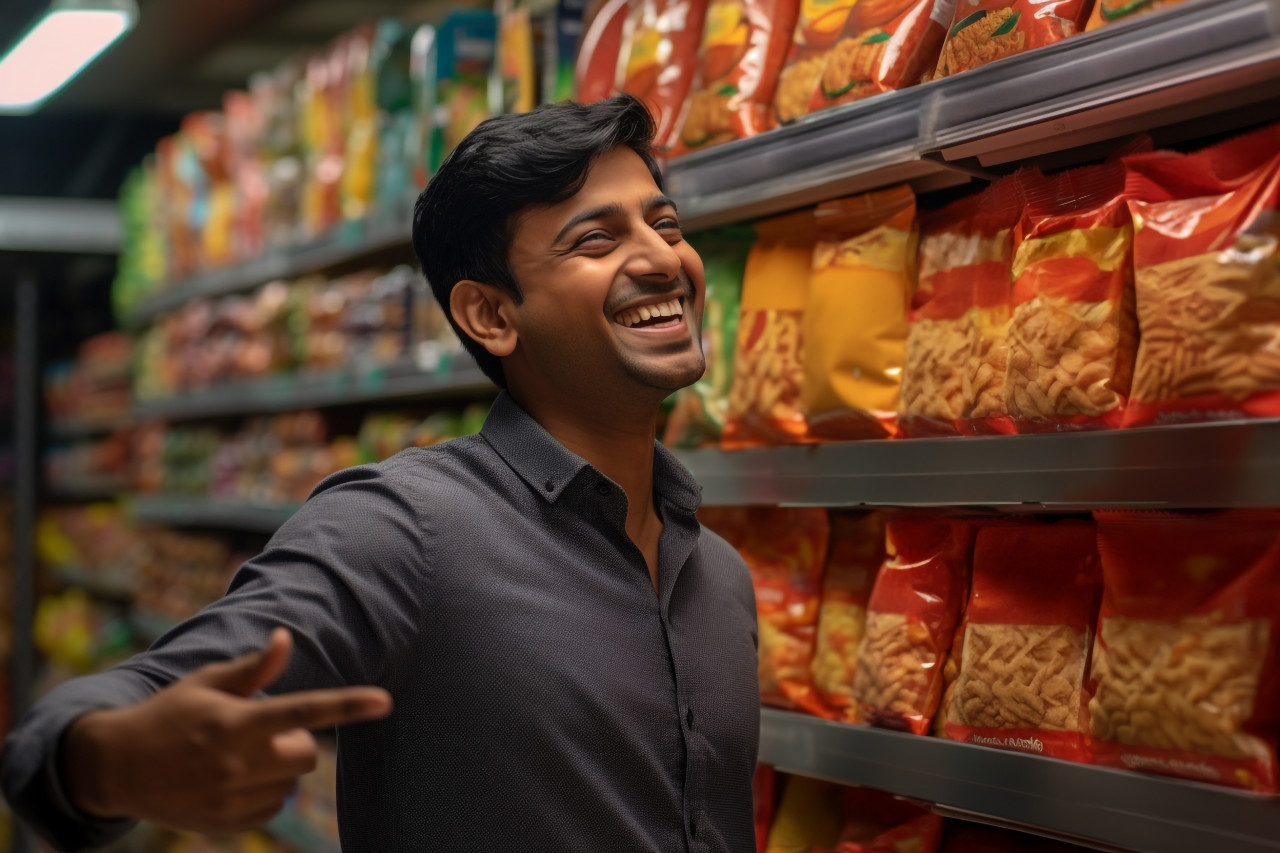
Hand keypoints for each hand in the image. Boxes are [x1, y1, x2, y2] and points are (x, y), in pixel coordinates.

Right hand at [60, 628, 391, 833]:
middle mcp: (236, 763)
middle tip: (261, 731)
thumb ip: (253, 668)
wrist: (117, 767)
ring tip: (238, 756)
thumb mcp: (207, 683)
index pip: (303, 711)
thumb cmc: (170, 714)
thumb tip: (285, 638)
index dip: (348, 705)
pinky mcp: (225, 824)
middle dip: (296, 740)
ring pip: (292, 784)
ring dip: (278, 768)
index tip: (385, 701)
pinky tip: (231, 780)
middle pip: (306, 753)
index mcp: (235, 721)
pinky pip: (273, 808)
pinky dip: (264, 793)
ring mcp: (230, 798)